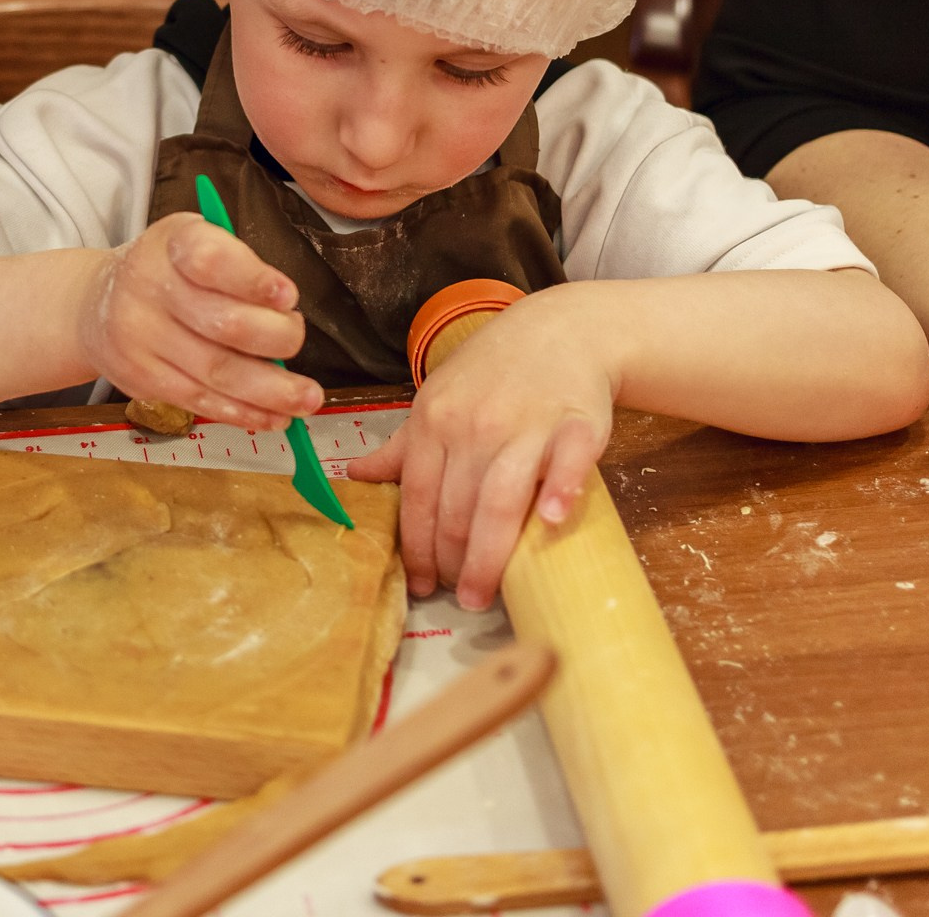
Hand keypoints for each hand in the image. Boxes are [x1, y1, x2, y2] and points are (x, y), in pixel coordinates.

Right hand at [79, 213, 320, 431]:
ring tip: (306, 398)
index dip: (252, 280)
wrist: (94, 306)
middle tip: (296, 340)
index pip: (211, 260)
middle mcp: (150, 288)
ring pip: (217, 371)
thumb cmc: (166, 270)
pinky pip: (201, 400)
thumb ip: (237, 263)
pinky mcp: (141, 380)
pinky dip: (244, 412)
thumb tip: (283, 311)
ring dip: (271, 390)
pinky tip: (275, 416)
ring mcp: (142, 338)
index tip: (287, 296)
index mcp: (173, 243)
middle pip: (222, 323)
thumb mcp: (194, 239)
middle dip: (275, 338)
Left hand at [346, 289, 612, 609]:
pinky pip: (566, 460)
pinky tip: (549, 520)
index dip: (417, 547)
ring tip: (483, 594)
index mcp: (434, 421)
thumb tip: (353, 476)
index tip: (420, 584)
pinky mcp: (575, 423)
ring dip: (489, 553)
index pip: (418, 496)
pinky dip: (558, 489)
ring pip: (499, 497)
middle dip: (451, 562)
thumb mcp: (437, 399)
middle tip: (459, 598)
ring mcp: (525, 423)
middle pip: (456, 507)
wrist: (560, 330)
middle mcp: (473, 425)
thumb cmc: (492, 371)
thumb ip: (401, 446)